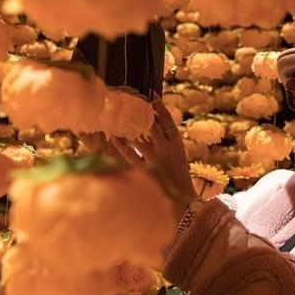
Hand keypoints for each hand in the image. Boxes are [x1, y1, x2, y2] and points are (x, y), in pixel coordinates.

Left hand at [88, 93, 196, 213]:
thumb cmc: (177, 176)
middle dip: (140, 112)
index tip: (151, 93)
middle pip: (151, 125)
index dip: (159, 106)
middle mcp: (166, 149)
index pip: (168, 120)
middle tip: (129, 101)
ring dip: (127, 127)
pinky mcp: (144, 170)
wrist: (181, 200)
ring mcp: (155, 159)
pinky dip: (121, 146)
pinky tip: (114, 139)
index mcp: (177, 144)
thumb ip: (167, 141)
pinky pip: (130, 154)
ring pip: (138, 138)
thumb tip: (152, 126)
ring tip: (117, 118)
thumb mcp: (178, 155)